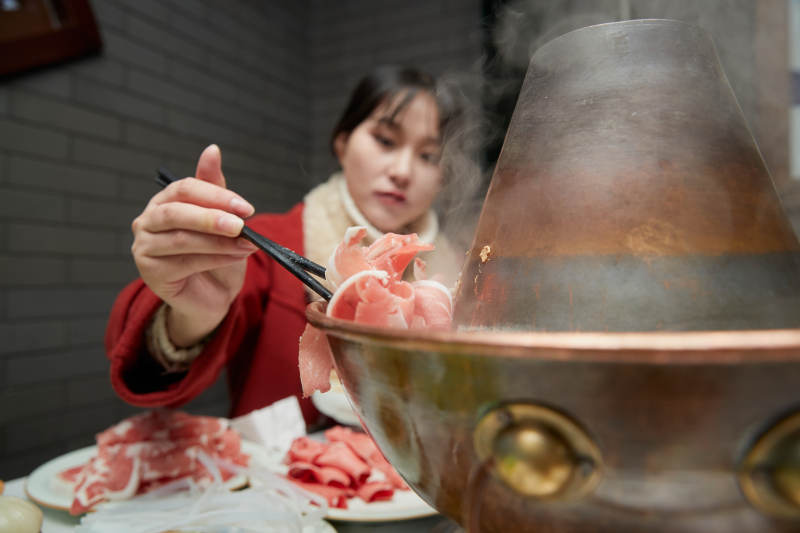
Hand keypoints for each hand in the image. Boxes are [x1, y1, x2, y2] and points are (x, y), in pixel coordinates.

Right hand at [131, 144, 257, 345]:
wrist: (212, 295)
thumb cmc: (216, 254)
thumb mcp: (222, 219)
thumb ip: (215, 189)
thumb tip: (212, 150)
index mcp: (164, 202)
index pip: (184, 188)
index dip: (216, 195)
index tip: (247, 207)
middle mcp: (147, 222)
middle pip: (176, 212)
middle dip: (212, 217)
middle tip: (241, 225)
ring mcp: (144, 248)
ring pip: (181, 239)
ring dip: (218, 241)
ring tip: (246, 244)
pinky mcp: (150, 273)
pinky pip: (185, 262)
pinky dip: (215, 258)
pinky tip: (235, 257)